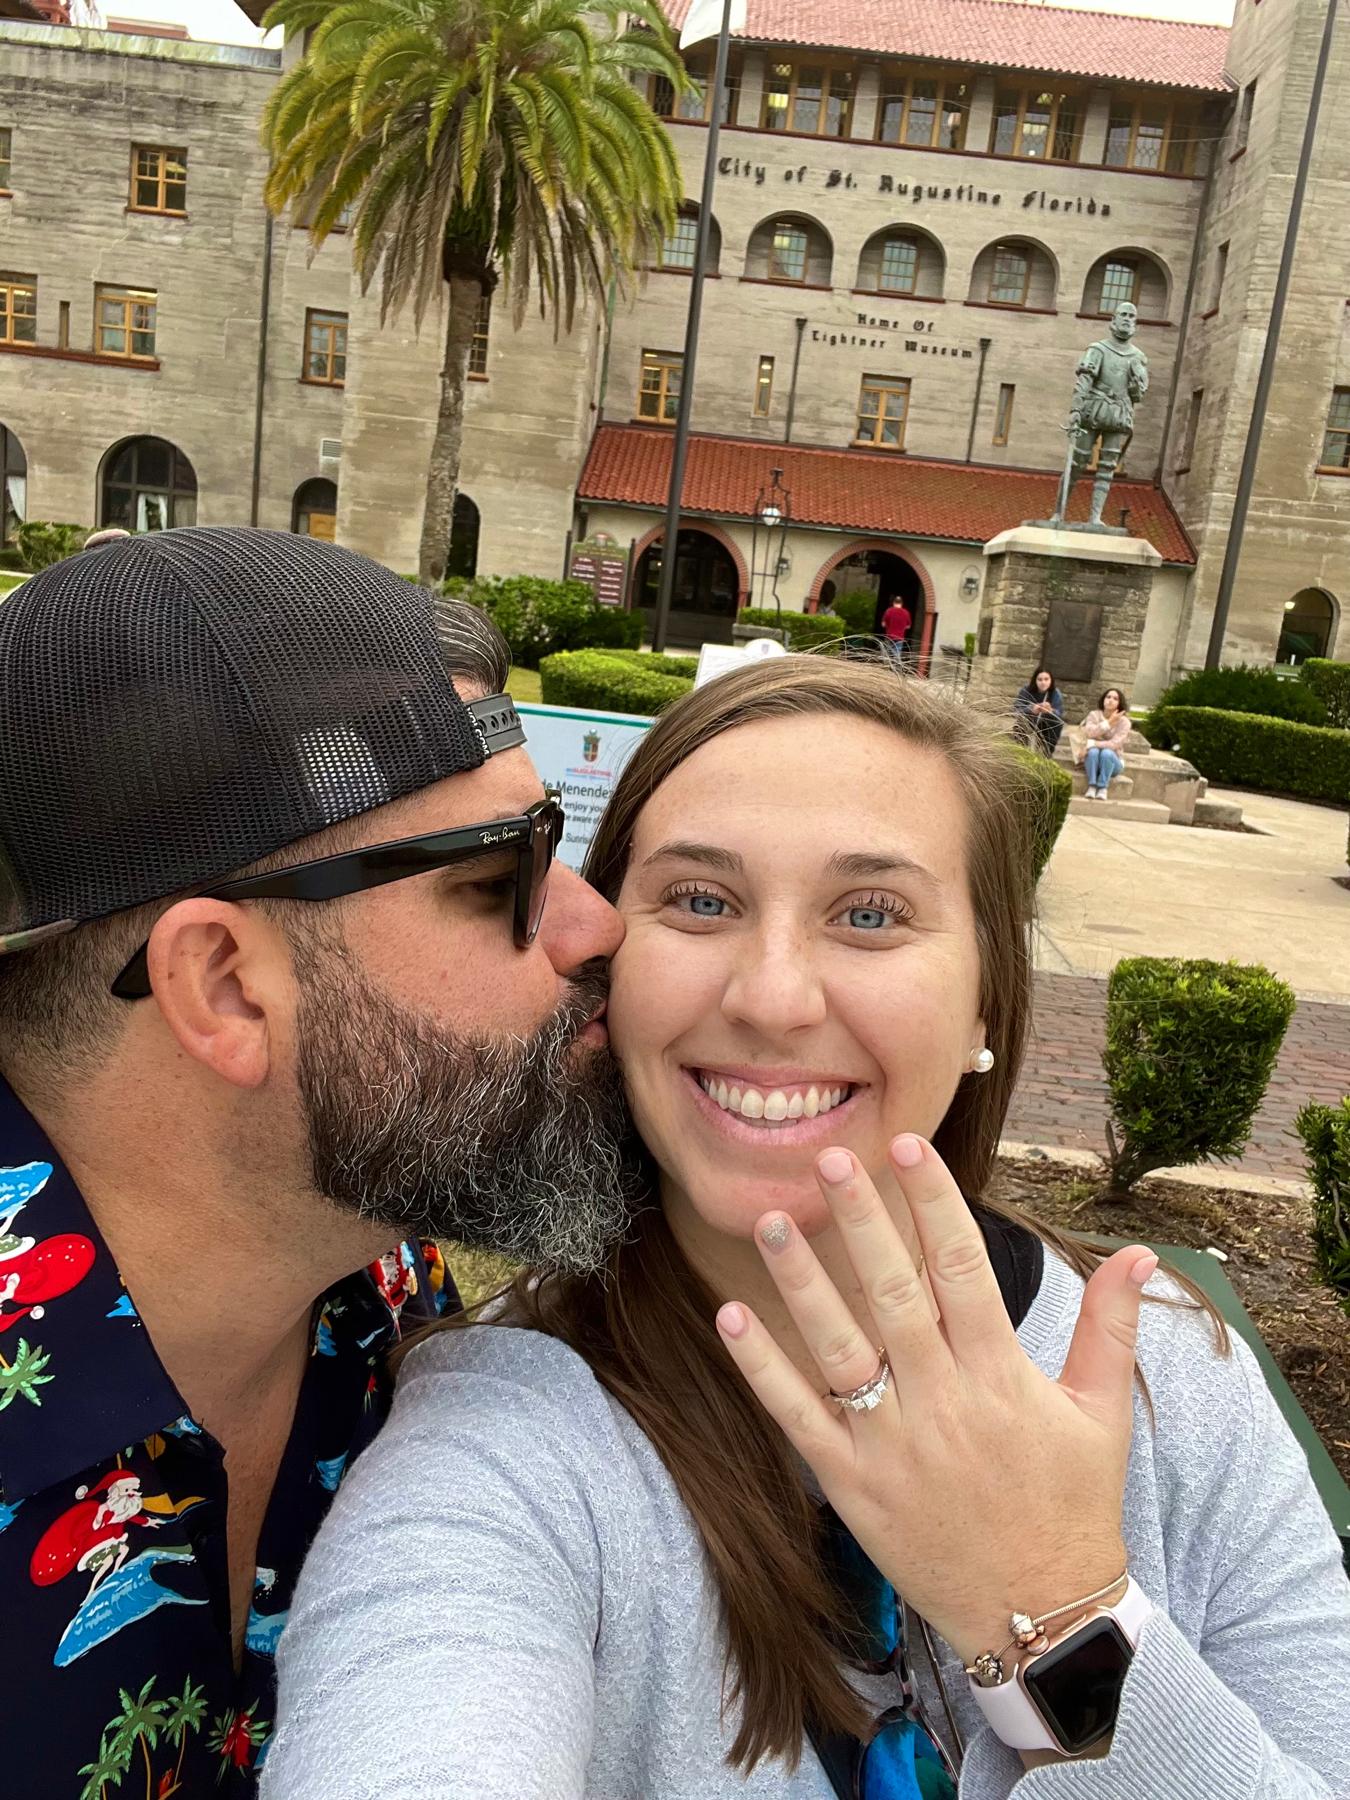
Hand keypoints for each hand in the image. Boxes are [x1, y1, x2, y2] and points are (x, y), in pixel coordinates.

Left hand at [716, 1135, 1155, 1664]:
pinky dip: (764, 1370)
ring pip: (840, 1348)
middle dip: (862, 1221)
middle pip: (894, 1294)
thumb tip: (1139, 1252)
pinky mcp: (852, 1485)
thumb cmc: (1073, 1504)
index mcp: (1002, 1376)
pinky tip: (732, 1317)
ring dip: (801, 1283)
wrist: (1041, 1615)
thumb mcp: (1103, 1413)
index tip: (905, 1146)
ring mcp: (892, 1444)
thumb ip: (1110, 1327)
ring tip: (771, 1221)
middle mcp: (943, 1402)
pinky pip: (799, 1418)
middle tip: (830, 1158)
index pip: (961, 1267)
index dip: (932, 1202)